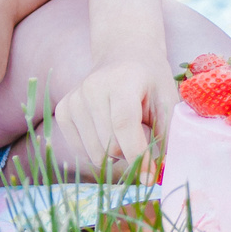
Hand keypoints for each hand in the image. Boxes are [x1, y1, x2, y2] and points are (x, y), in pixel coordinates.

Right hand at [56, 54, 173, 177]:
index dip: (137, 155)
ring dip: (115, 154)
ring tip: (125, 132)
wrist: (123, 54)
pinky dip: (98, 151)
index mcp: (122, 80)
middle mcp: (92, 88)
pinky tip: (108, 132)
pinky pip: (80, 151)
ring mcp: (74, 99)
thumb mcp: (167, 99)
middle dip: (131, 154)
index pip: (123, 124)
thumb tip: (159, 173)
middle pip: (110, 145)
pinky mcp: (63, 110)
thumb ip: (166, 133)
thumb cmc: (150, 80)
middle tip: (142, 139)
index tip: (148, 177)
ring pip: (95, 153)